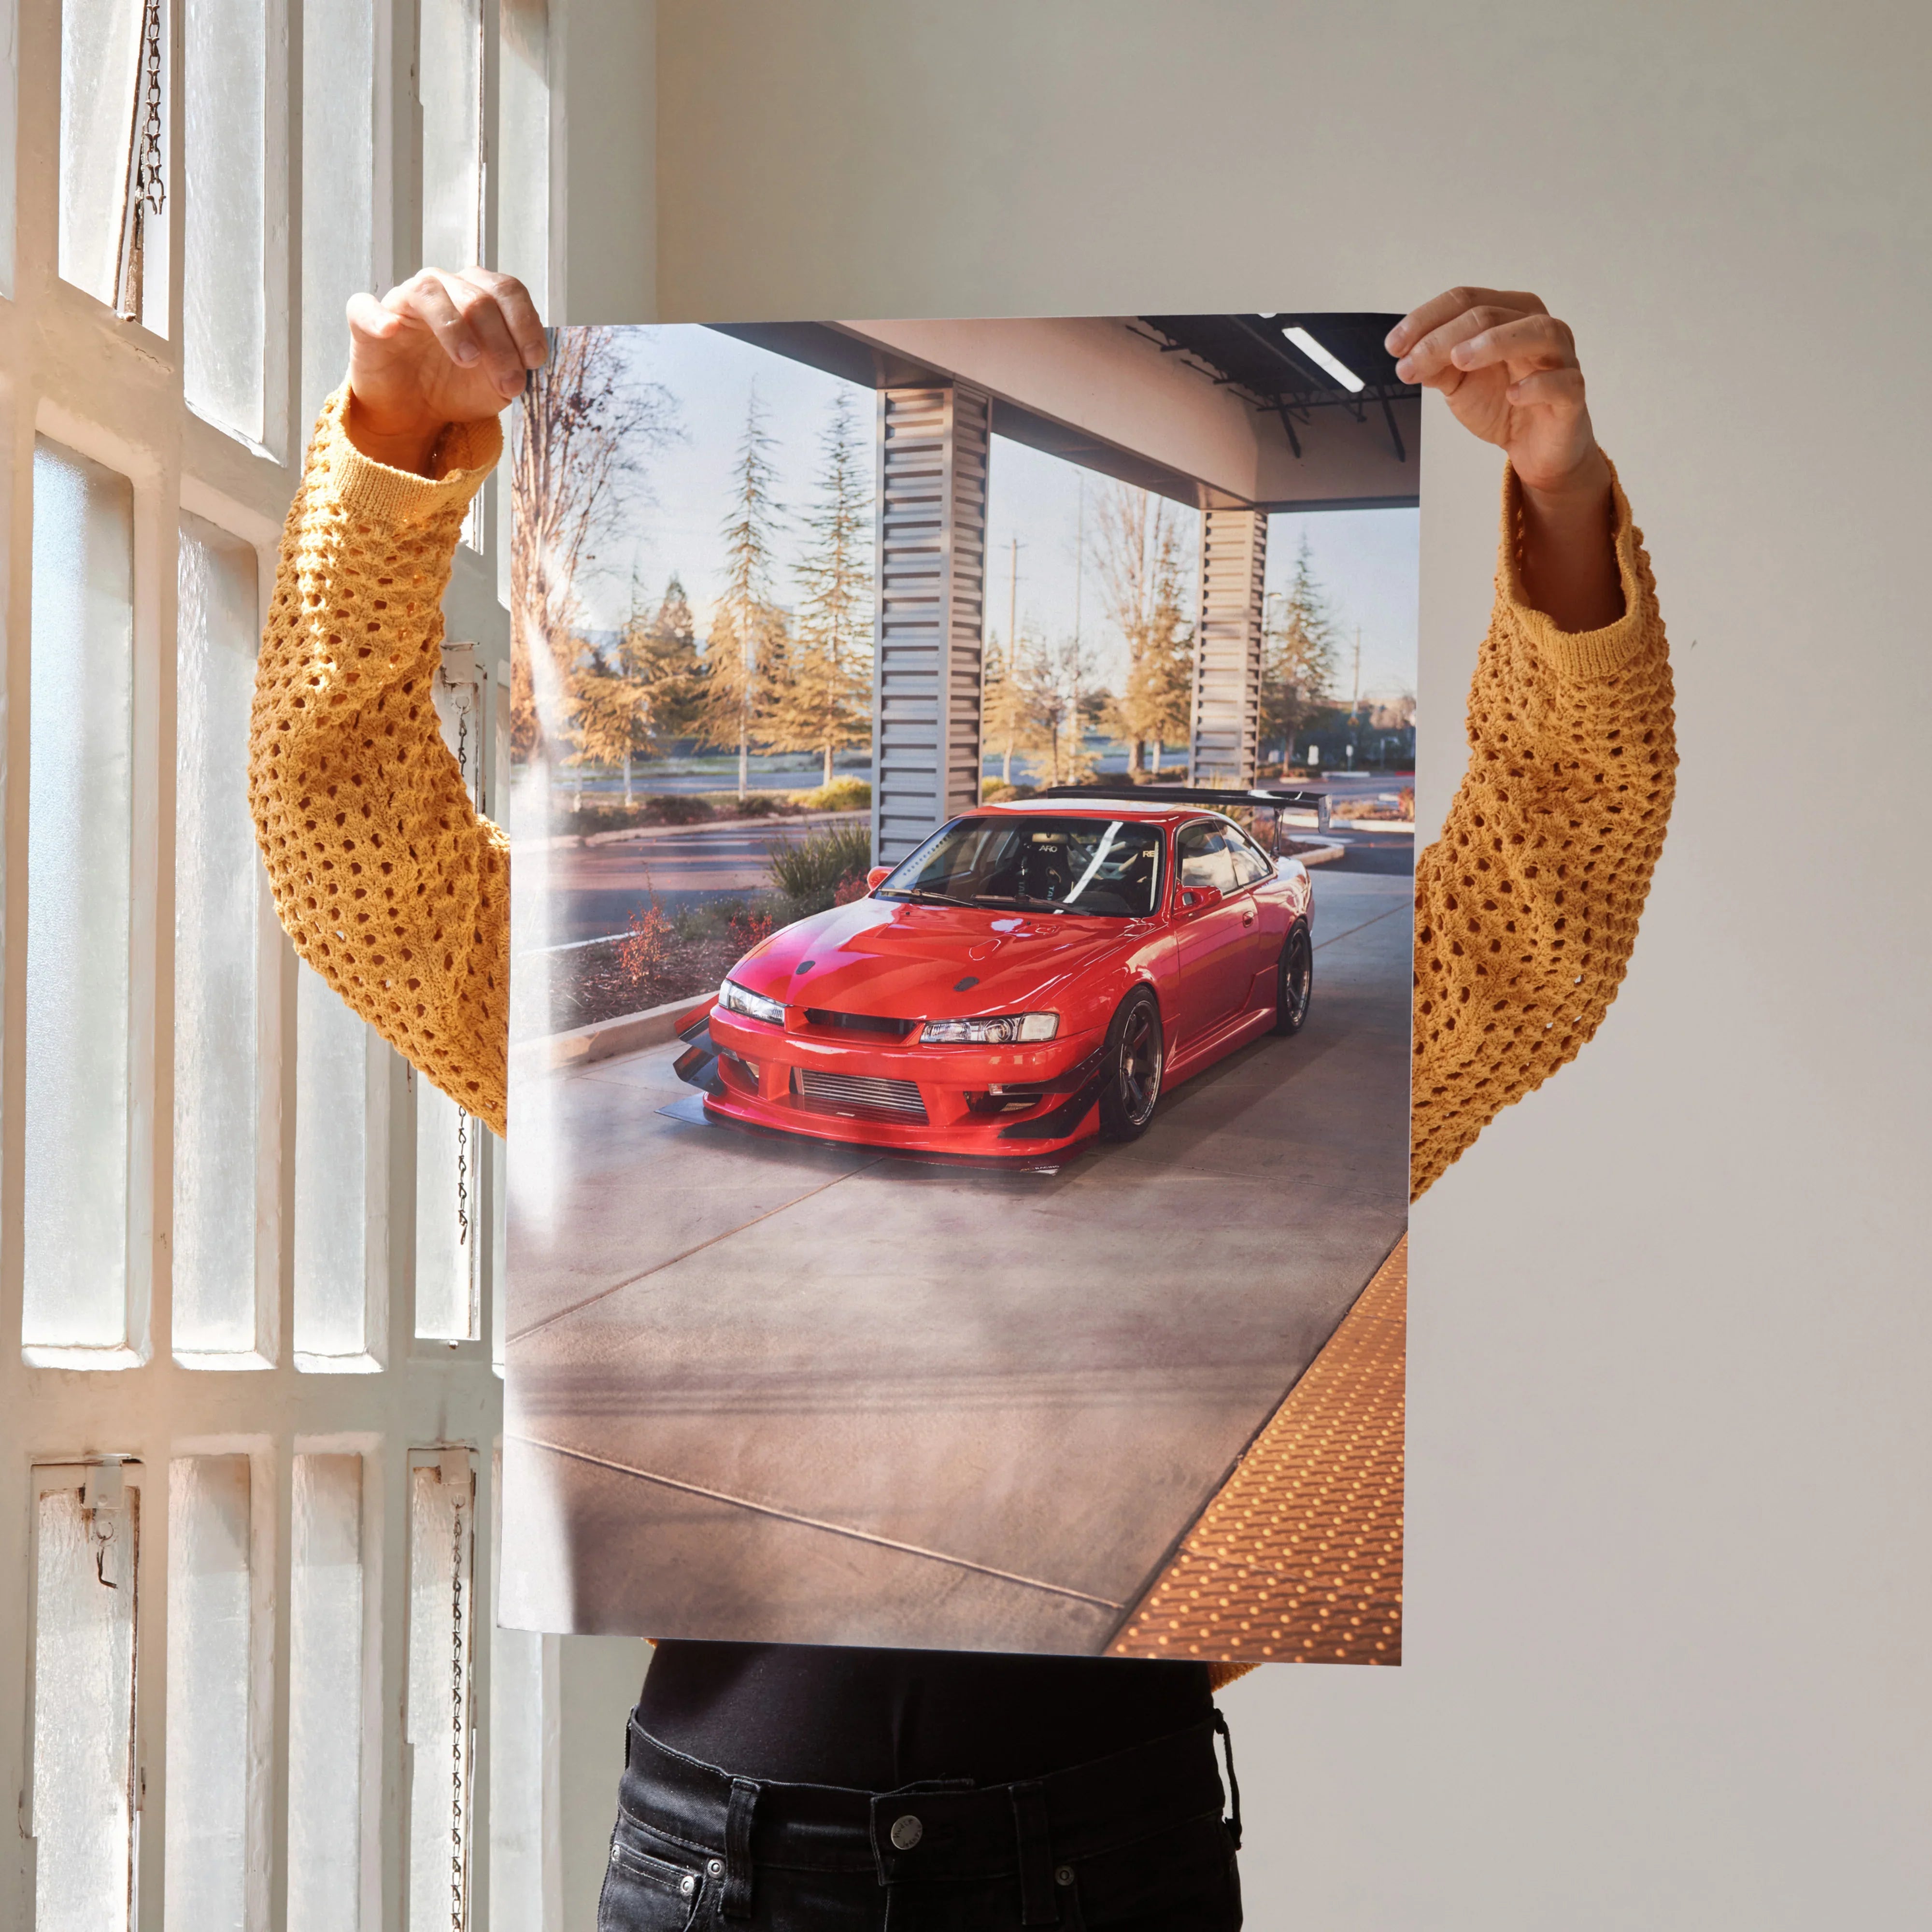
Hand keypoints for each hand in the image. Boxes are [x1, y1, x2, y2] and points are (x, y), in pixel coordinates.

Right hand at [344, 267, 546, 474]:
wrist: (414, 411)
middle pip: (477, 297)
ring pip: (429, 293)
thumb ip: (516, 367)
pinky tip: (391, 331)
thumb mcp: (497, 383)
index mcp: (478, 295)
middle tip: (509, 383)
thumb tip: (532, 361)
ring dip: (454, 327)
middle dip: (500, 342)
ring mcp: (404, 300)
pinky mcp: (366, 320)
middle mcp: (443, 288)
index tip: (535, 361)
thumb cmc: (458, 387)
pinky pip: (365, 307)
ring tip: (469, 360)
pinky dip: (378, 316)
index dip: (525, 323)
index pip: (507, 291)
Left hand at [1388, 288, 1621, 629]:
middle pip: (1491, 314)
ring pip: (1537, 332)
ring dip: (1495, 342)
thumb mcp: (1458, 383)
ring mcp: (1560, 358)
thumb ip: (1435, 365)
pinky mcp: (1572, 394)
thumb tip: (1406, 355)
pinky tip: (1512, 394)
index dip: (1426, 319)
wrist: (1534, 448)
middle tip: (1412, 362)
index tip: (1393, 346)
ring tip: (1459, 360)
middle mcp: (1538, 327)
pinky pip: (1562, 382)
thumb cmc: (1501, 403)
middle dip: (1445, 337)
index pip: (1466, 300)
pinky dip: (1537, 384)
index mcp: (1509, 314)